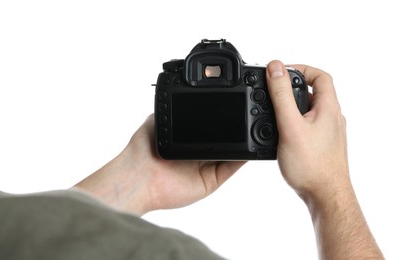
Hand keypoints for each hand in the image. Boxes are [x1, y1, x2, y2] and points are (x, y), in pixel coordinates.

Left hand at [75, 115, 245, 215]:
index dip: (222, 116)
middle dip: (235, 128)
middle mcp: (199, 152)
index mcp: (188, 137)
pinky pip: (231, 167)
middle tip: (247, 114)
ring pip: (231, 152)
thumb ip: (173, 106)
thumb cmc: (143, 150)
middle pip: (225, 138)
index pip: (211, 125)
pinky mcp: (212, 180)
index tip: (234, 102)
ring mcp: (207, 166)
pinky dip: (242, 157)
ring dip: (242, 141)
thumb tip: (182, 89)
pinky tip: (249, 146)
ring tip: (253, 127)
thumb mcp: (157, 119)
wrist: (140, 177)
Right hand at [266, 60, 348, 198]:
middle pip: (314, 92)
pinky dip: (294, 123)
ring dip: (292, 107)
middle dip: (292, 88)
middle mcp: (332, 118)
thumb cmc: (311, 165)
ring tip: (274, 112)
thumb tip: (275, 67)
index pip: (321, 76)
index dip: (301, 69)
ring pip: (310, 110)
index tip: (281, 73)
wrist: (325, 196)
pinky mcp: (323, 146)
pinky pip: (309, 126)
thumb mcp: (290, 125)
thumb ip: (281, 95)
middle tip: (273, 91)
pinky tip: (282, 134)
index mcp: (329, 108)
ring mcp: (329, 133)